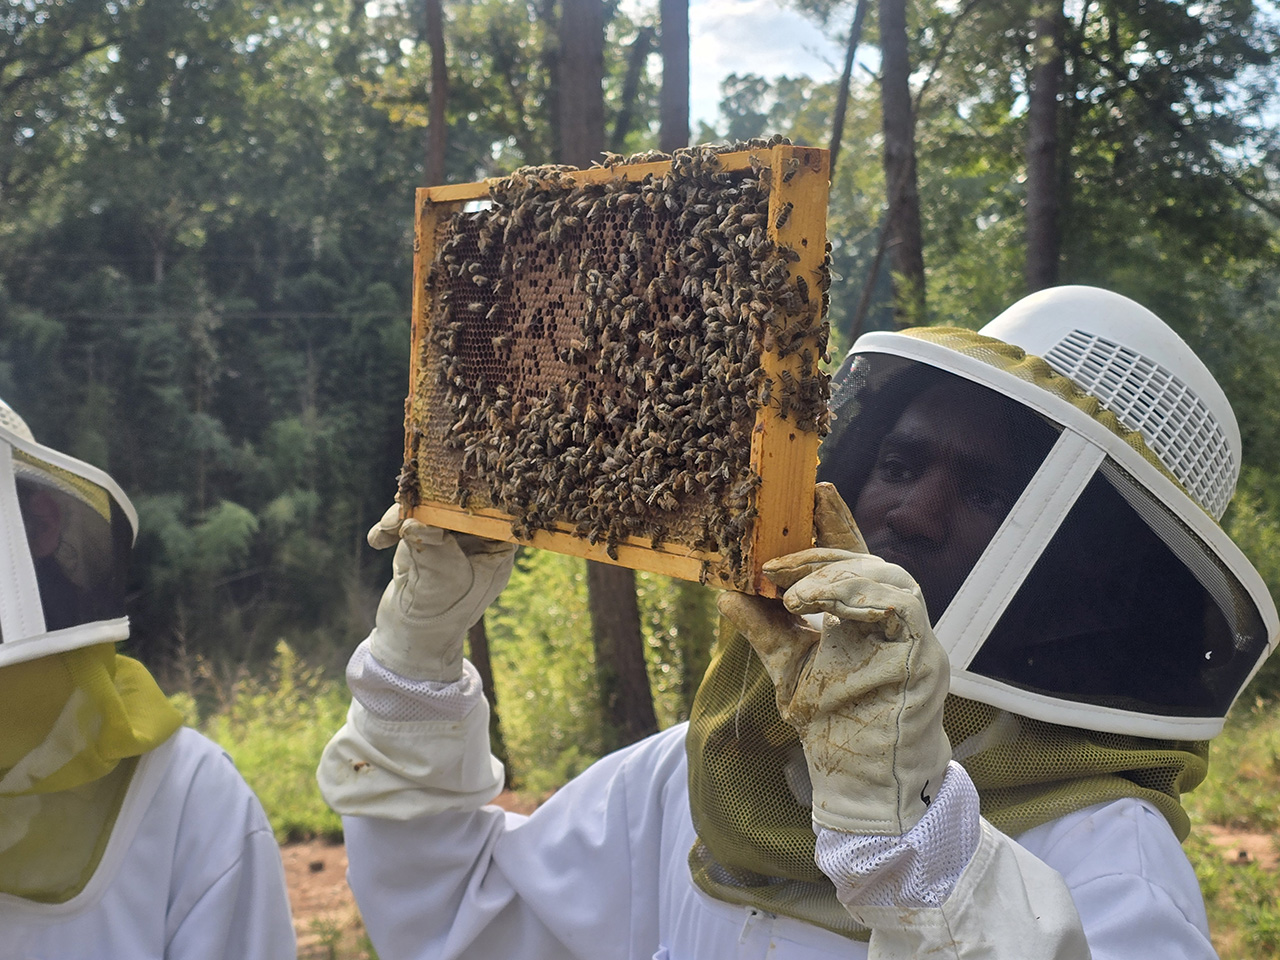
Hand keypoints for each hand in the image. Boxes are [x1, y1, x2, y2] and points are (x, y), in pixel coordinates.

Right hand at [366, 505, 516, 681]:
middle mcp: (476, 536)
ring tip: (386, 530)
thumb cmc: (440, 615)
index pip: (490, 508)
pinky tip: (377, 540)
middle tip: (405, 504)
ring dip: (401, 515)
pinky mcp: (420, 537)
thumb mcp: (442, 580)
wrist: (409, 639)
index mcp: (498, 545)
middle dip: (427, 501)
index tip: (445, 485)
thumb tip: (415, 519)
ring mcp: (447, 535)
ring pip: (426, 506)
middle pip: (454, 501)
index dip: (469, 492)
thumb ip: (432, 547)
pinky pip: (404, 518)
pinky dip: (388, 526)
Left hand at [717, 484, 950, 835]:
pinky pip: (895, 602)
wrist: (863, 776)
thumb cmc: (834, 720)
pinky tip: (815, 606)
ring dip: (831, 576)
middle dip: (816, 552)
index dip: (834, 520)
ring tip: (790, 594)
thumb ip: (762, 627)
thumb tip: (725, 592)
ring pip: (881, 574)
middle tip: (771, 564)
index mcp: (862, 610)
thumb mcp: (787, 665)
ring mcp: (910, 628)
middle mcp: (891, 612)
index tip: (814, 489)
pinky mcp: (921, 646)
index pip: (851, 554)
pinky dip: (851, 595)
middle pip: (862, 558)